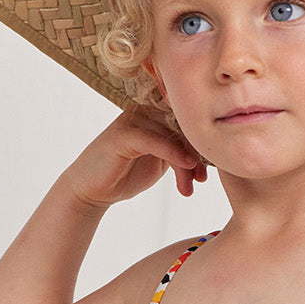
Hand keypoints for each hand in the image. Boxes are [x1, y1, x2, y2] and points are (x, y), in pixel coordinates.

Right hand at [62, 109, 206, 210]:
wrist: (93, 191)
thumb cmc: (126, 175)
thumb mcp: (160, 162)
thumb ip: (179, 150)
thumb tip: (211, 151)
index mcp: (153, 114)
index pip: (186, 121)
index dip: (201, 144)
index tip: (208, 171)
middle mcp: (143, 111)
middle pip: (182, 126)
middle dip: (196, 154)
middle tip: (202, 180)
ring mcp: (132, 120)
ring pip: (172, 135)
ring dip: (186, 163)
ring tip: (190, 186)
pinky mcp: (123, 134)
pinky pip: (156, 141)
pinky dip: (174, 154)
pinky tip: (187, 168)